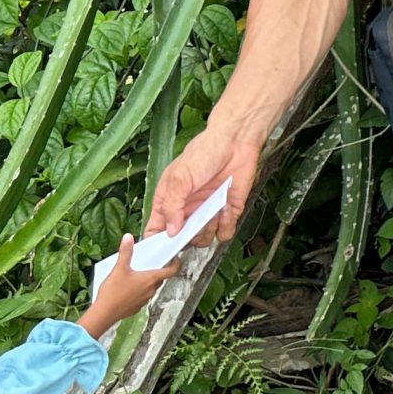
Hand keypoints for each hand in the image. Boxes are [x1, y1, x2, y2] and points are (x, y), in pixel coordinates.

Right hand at [77, 236, 179, 340]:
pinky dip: (139, 290)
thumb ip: (125, 252)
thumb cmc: (113, 292)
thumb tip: (128, 237)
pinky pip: (142, 296)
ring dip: (147, 281)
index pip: (172, 271)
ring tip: (135, 274)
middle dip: (157, 270)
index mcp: (151, 279)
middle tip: (150, 263)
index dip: (176, 264)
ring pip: (151, 287)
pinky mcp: (137, 307)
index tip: (175, 259)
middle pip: (160, 278)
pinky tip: (127, 287)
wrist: (104, 314)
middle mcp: (151, 290)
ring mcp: (145, 300)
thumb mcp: (119, 268)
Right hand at [146, 126, 258, 245]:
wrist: (235, 142)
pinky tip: (226, 207)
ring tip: (213, 210)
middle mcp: (187, 210)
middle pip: (181, 241)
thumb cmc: (203, 153)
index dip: (158, 244)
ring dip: (208, 230)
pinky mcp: (227, 212)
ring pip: (203, 240)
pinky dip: (226, 225)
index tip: (163, 251)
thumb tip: (170, 232)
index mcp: (168, 202)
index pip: (156, 230)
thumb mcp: (179, 177)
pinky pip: (225, 232)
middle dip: (188, 239)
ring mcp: (207, 213)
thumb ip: (171, 206)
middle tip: (194, 225)